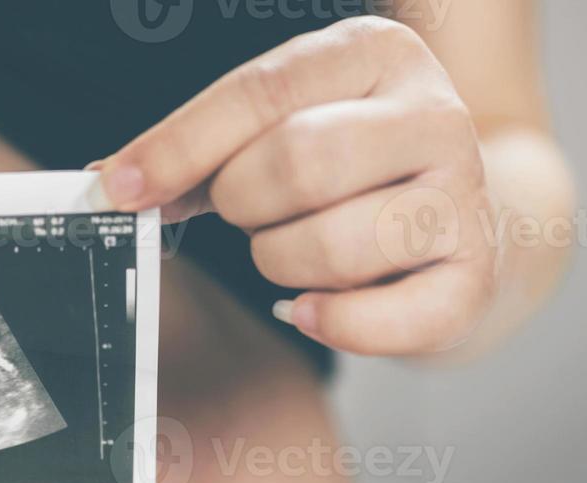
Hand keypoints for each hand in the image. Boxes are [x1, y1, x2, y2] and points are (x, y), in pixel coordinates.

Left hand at [93, 16, 498, 355]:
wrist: (460, 220)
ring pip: (332, 244)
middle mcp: (433, 114)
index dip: (180, 145)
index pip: (262, 92)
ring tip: (293, 251)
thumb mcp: (276, 133)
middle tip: (248, 215)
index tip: (120, 188)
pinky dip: (329, 323)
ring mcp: (465, 196)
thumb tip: (113, 184)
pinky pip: (383, 319)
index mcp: (374, 54)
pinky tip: (312, 307)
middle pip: (300, 162)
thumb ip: (199, 155)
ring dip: (282, 263)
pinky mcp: (474, 276)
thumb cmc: (346, 173)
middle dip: (244, 205)